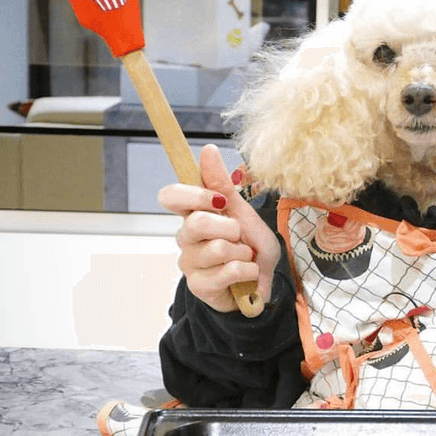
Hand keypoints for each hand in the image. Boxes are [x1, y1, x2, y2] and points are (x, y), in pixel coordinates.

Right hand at [158, 144, 280, 312]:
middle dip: (230, 228)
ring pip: (218, 248)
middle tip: (239, 237)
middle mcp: (185, 238)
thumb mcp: (243, 212)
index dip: (193, 195)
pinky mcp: (199, 286)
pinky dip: (248, 271)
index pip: (170, 196)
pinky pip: (229, 270)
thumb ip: (222, 185)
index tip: (218, 201)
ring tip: (244, 258)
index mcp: (192, 215)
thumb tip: (207, 149)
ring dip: (243, 253)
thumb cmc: (251, 247)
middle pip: (197, 222)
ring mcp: (189, 263)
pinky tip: (246, 275)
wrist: (265, 283)